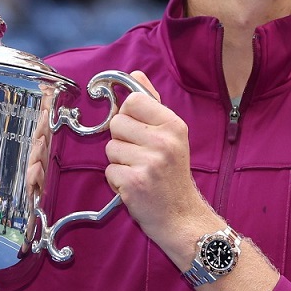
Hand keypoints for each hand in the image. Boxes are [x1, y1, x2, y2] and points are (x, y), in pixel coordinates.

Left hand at [104, 71, 211, 248]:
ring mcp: (150, 162)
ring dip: (118, 162)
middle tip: (139, 156)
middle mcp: (164, 141)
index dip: (129, 115)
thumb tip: (135, 74)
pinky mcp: (135, 182)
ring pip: (110, 148)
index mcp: (173, 125)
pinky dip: (117, 180)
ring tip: (138, 171)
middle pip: (116, 123)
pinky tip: (134, 186)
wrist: (181, 216)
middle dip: (121, 140)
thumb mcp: (171, 135)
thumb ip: (152, 103)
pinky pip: (109, 170)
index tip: (138, 131)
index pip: (133, 100)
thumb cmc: (172, 175)